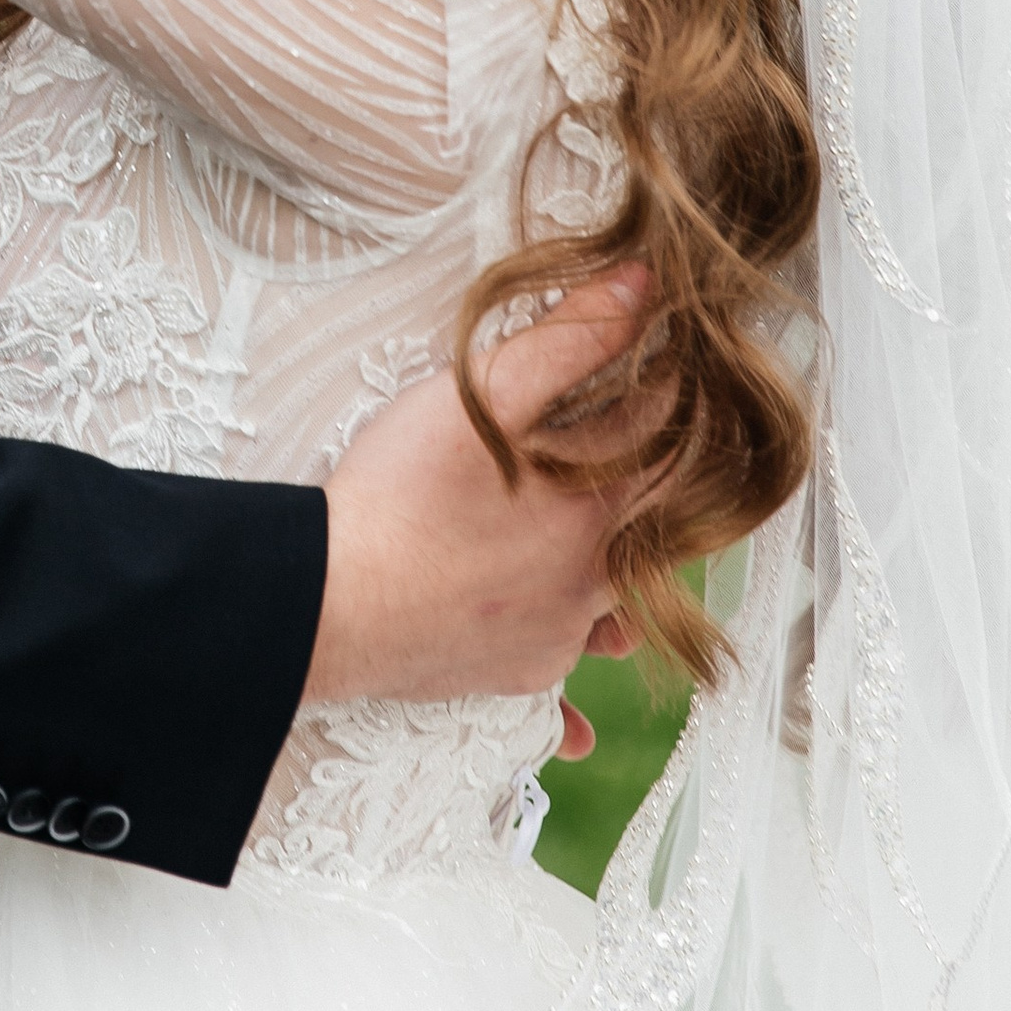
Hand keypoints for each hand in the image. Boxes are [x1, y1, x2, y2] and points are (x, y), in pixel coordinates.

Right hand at [303, 270, 653, 712]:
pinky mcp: (519, 672)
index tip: (674, 364)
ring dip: (628, 580)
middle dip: (660, 481)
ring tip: (612, 557)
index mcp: (603, 500)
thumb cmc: (403, 491)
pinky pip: (565, 682)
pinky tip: (580, 724)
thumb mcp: (486, 392)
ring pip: (621, 606)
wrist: (334, 601)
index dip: (677, 391)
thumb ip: (570, 338)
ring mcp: (561, 630)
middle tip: (650, 448)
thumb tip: (646, 286)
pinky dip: (575, 689)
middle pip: (660, 522)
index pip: (673, 434)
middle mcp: (598, 572)